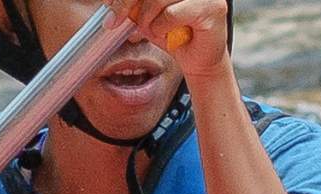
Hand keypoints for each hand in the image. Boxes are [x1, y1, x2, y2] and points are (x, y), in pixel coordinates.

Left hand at [109, 0, 234, 82]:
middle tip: (114, 21)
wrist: (200, 61)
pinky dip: (162, 27)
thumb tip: (111, 1)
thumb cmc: (175, 35)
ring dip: (147, 19)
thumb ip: (134, 5)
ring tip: (150, 31)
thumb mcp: (147, 16)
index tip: (108, 4)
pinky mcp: (213, 8)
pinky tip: (167, 36)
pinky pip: (172, 14)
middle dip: (127, 3)